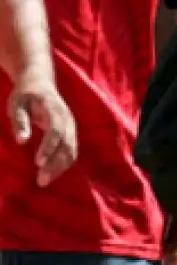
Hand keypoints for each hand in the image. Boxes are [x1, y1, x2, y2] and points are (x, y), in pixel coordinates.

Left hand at [8, 71, 75, 186]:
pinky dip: (63, 163)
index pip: (56, 131)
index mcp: (55, 110)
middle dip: (55, 164)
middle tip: (40, 181)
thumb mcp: (16, 104)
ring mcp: (71, 126)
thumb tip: (22, 141)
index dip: (49, 147)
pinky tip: (51, 173)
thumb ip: (20, 121)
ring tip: (44, 181)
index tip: (37, 163)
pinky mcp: (70, 132)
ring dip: (60, 167)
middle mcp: (67, 119)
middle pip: (67, 144)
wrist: (40, 82)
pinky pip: (71, 150)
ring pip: (71, 150)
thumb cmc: (25, 94)